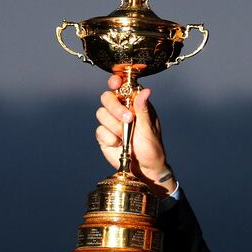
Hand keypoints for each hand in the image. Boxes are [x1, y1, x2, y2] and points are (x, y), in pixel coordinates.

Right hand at [95, 75, 174, 195]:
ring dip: (114, 126)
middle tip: (128, 119)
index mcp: (135, 105)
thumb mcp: (149, 129)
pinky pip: (99, 130)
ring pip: (101, 113)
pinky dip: (109, 138)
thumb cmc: (152, 148)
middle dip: (115, 108)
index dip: (116, 82)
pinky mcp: (104, 135)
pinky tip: (119, 144)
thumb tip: (145, 90)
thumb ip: (143, 110)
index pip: (122, 87)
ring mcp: (111, 123)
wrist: (145, 169)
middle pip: (107, 97)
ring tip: (126, 137)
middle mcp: (122, 110)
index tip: (116, 83)